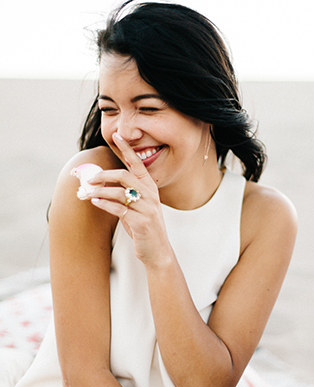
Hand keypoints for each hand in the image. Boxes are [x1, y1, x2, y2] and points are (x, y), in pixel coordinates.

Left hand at [87, 133, 171, 265]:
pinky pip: (119, 209)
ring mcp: (147, 208)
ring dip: (97, 192)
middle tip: (88, 178)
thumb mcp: (138, 206)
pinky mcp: (141, 222)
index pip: (138, 163)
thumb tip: (100, 183)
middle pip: (124, 176)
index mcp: (150, 187)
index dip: (127, 149)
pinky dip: (104, 204)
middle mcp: (150, 195)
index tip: (117, 135)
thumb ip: (124, 193)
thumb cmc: (143, 227)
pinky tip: (94, 202)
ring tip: (84, 194)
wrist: (157, 251)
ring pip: (118, 193)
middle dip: (103, 175)